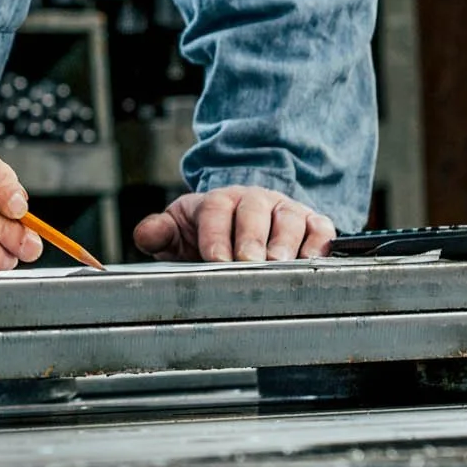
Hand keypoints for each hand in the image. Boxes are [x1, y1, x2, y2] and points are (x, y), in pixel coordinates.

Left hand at [133, 185, 334, 261]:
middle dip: (252, 238)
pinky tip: (312, 261)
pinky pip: (320, 228)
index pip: (216, 210)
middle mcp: (254, 201)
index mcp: (219, 201)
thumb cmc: (206, 234)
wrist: (241, 223)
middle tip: (249, 263)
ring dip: (285, 243)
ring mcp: (285, 210)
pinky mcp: (312, 223)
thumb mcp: (178, 232)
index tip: (215, 259)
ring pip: (289, 219)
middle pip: (255, 211)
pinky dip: (319, 243)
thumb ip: (158, 233)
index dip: (216, 234)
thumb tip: (146, 233)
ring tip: (280, 265)